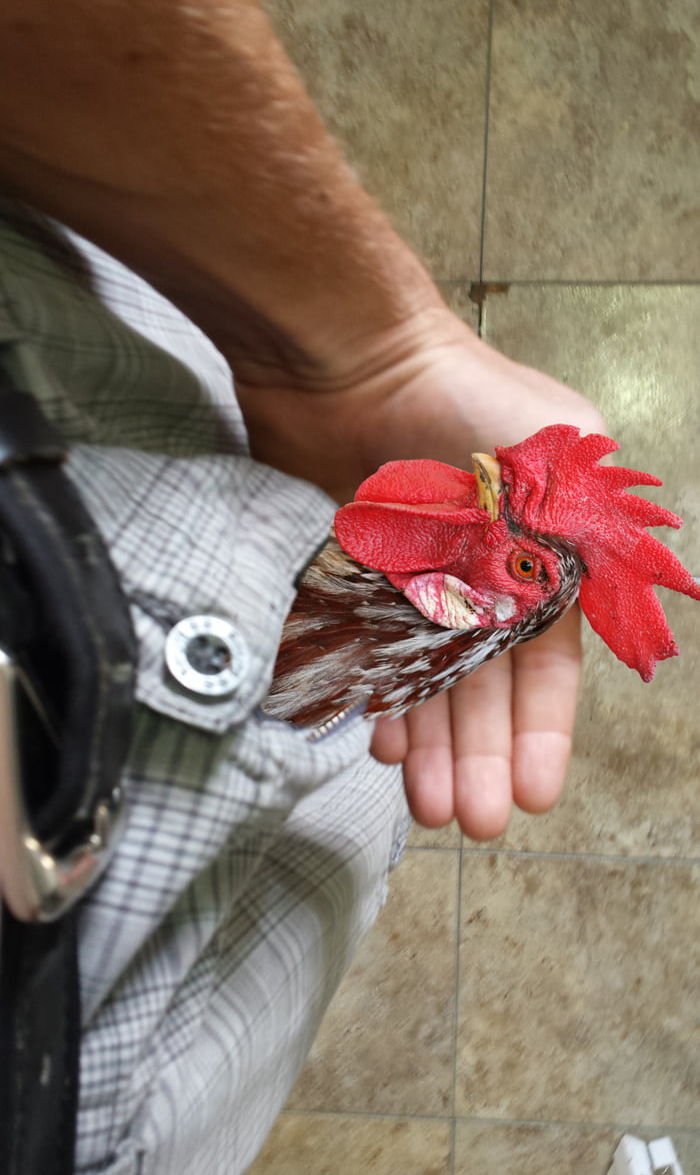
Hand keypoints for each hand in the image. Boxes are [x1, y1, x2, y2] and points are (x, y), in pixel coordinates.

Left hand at [236, 304, 604, 840]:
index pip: (550, 665)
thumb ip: (589, 541)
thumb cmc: (460, 402)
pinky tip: (375, 741)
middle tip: (472, 822)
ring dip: (430, 742)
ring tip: (425, 804)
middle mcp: (484, 573)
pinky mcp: (355, 572)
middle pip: (485, 685)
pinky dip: (375, 697)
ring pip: (426, 679)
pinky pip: (368, 655)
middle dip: (482, 755)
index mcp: (543, 556)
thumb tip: (643, 602)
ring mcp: (416, 574)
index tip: (533, 798)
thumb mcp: (555, 466)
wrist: (348, 356)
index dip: (543, 733)